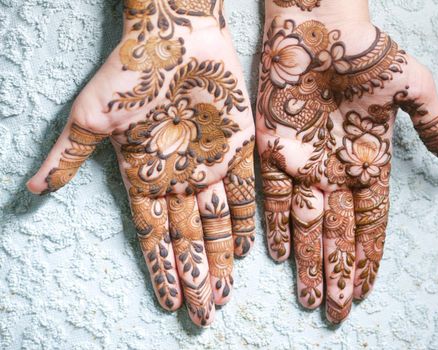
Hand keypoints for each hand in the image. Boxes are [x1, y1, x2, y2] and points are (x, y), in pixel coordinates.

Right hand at [27, 0, 255, 326]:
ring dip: (219, 260)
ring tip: (222, 295)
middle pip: (187, 239)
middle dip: (193, 277)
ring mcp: (210, 166)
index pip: (152, 236)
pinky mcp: (239, 149)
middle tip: (202, 316)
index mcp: (145, 177)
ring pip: (216, 224)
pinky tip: (245, 251)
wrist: (176, 36)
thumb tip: (33, 191)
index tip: (167, 303)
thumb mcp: (92, 117)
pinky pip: (244, 192)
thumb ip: (68, 155)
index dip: (160, 269)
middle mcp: (179, 179)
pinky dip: (243, 221)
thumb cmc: (131, 72)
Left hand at [256, 0, 437, 323]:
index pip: (371, 221)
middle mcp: (335, 170)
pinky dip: (276, 224)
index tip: (368, 288)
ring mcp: (304, 162)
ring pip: (306, 223)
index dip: (370, 255)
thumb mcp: (413, 87)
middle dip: (338, 271)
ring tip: (310, 298)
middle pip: (338, 233)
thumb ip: (433, 125)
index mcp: (369, 161)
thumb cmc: (369, 52)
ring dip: (309, 260)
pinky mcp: (274, 149)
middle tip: (337, 312)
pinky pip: (273, 194)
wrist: (319, 25)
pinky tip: (280, 256)